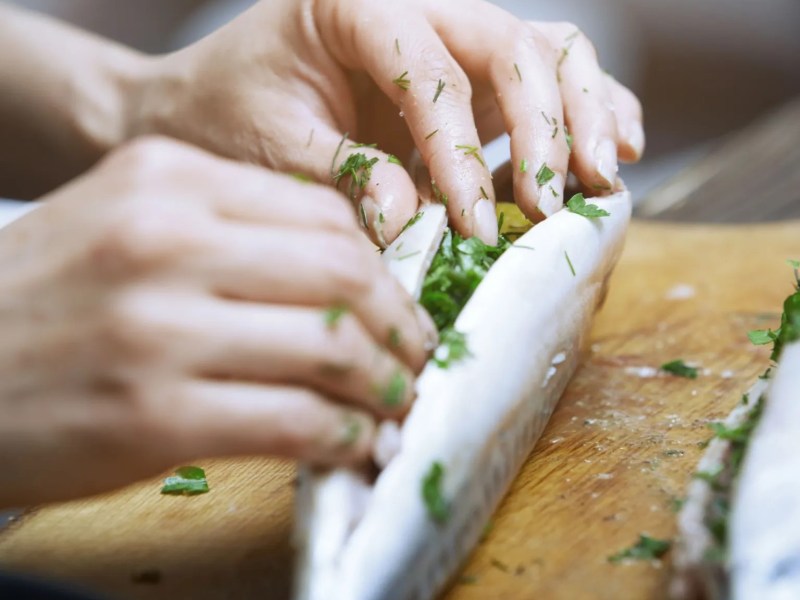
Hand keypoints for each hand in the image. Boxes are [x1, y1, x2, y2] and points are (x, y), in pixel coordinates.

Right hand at [0, 137, 434, 507]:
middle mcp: (167, 242)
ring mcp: (161, 329)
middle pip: (344, 272)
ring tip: (394, 404)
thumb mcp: (127, 225)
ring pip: (332, 349)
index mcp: (168, 180)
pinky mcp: (155, 416)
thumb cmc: (43, 300)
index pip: (324, 212)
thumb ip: (230, 235)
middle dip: (402, 324)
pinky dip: (341, 437)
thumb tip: (345, 278)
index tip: (400, 301)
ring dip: (384, 385)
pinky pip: (294, 420)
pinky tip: (351, 444)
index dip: (384, 264)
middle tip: (416, 355)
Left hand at [134, 0, 642, 245]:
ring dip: (585, 113)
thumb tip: (413, 219)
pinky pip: (546, 77)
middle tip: (551, 202)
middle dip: (545, 128)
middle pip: (513, 46)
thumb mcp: (268, 146)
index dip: (460, 150)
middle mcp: (416, 7)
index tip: (473, 224)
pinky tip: (613, 148)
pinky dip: (589, 108)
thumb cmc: (228, 115)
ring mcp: (450, 39)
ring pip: (548, 51)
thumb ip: (342, 175)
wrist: (211, 103)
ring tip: (601, 177)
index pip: (432, 70)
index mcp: (355, 6)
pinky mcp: (468, 79)